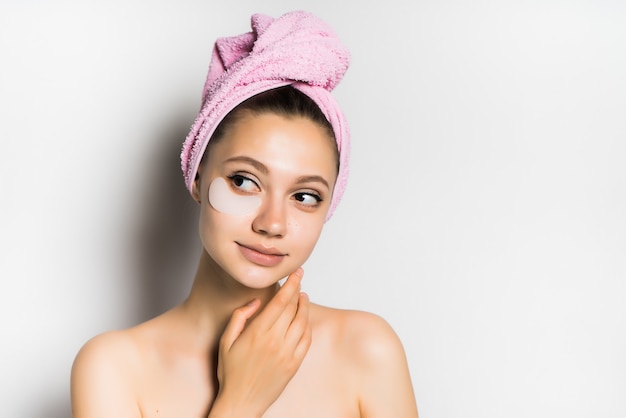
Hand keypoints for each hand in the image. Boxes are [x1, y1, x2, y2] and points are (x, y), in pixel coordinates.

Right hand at [211, 268, 311, 417]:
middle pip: (292, 308)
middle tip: (299, 279)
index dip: (290, 284)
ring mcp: (287, 353)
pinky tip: (304, 320)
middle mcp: (275, 341)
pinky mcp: (294, 364)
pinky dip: (308, 326)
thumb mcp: (226, 341)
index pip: (280, 301)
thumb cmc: (231, 373)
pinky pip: (306, 340)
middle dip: (297, 290)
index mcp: (257, 332)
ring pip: (302, 322)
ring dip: (304, 306)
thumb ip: (239, 317)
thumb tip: (255, 302)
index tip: (296, 273)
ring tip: (303, 296)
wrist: (241, 402)